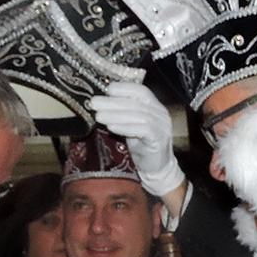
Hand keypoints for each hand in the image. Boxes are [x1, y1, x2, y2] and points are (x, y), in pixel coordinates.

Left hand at [90, 81, 184, 202]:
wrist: (156, 168)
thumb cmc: (142, 145)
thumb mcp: (132, 125)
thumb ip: (123, 113)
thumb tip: (101, 102)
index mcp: (155, 106)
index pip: (141, 90)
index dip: (124, 88)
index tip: (106, 89)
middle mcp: (160, 114)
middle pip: (135, 103)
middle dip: (112, 102)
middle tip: (94, 102)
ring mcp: (162, 127)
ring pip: (137, 115)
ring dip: (115, 114)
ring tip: (98, 115)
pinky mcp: (159, 140)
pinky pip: (142, 130)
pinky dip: (125, 127)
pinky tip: (111, 127)